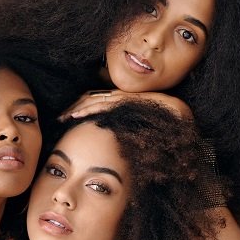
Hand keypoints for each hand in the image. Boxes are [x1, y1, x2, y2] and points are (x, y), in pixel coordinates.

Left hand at [59, 90, 192, 120]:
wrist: (180, 115)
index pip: (96, 102)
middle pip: (91, 99)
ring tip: (64, 117)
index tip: (66, 118)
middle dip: (74, 108)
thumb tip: (116, 143)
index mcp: (122, 102)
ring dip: (78, 109)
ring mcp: (124, 97)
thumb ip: (125, 130)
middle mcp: (121, 97)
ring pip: (96, 100)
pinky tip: (78, 115)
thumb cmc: (160, 123)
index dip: (80, 108)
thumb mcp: (137, 127)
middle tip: (59, 118)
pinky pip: (106, 103)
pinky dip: (90, 109)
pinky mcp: (128, 100)